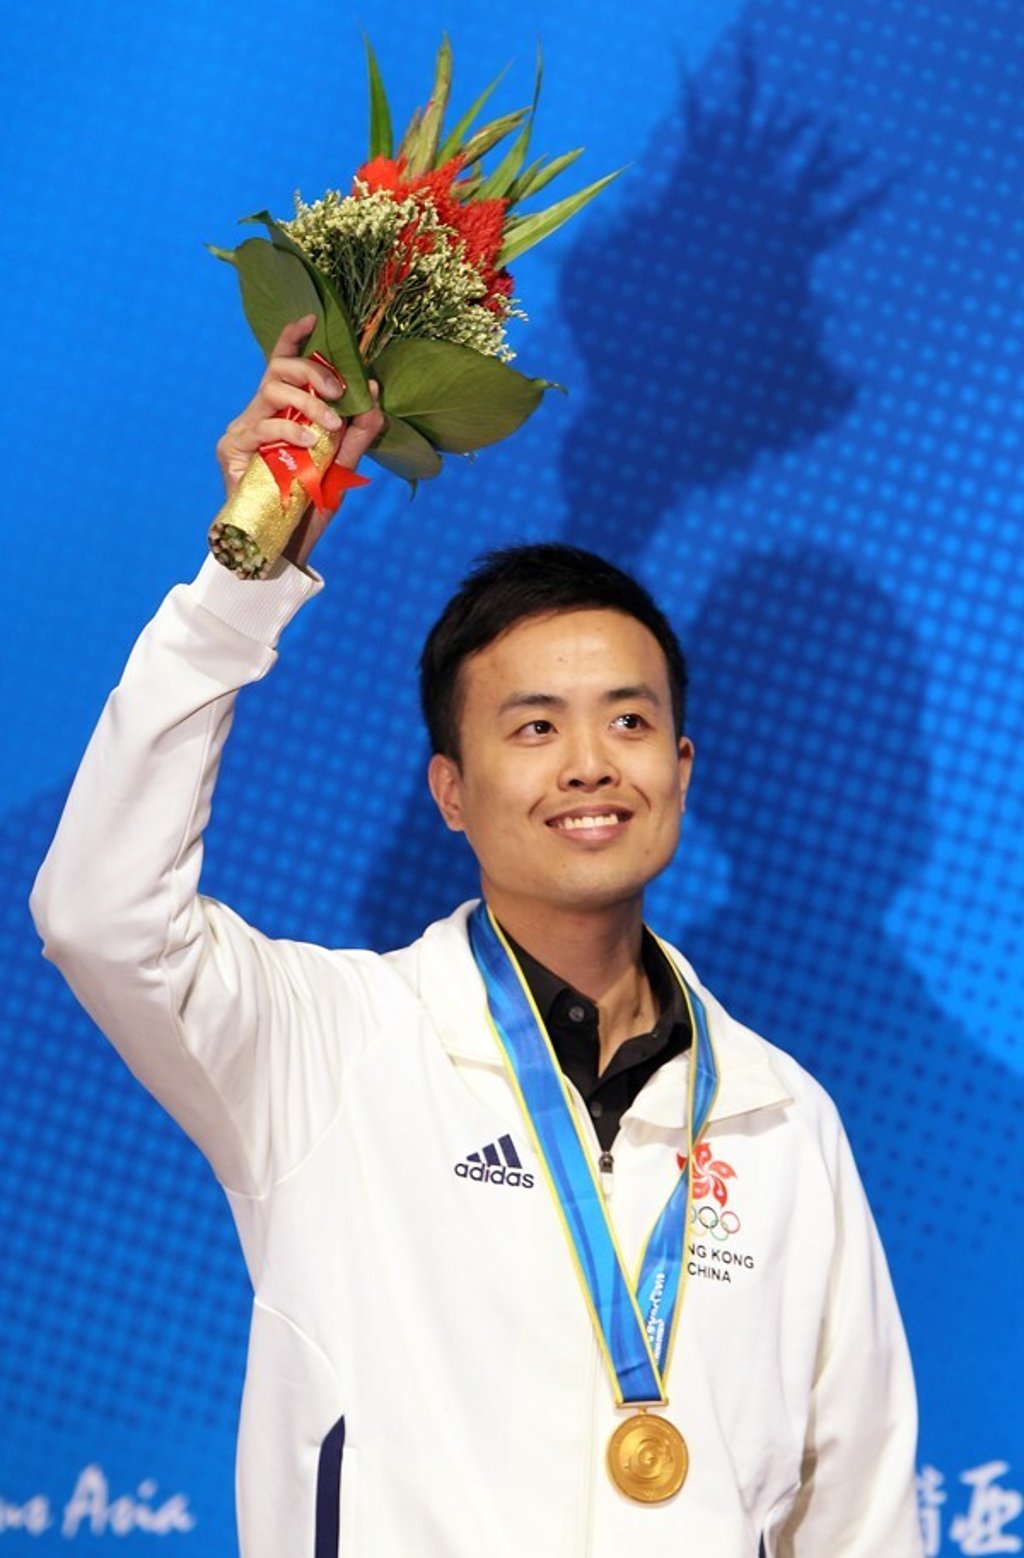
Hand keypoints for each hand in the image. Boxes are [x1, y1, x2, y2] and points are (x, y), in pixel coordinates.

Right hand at [215, 315, 385, 567]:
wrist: (285, 547)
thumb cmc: (311, 506)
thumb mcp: (344, 466)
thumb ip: (360, 432)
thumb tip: (374, 391)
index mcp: (286, 413)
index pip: (283, 366)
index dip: (293, 339)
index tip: (312, 318)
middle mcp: (262, 414)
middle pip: (279, 370)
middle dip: (313, 372)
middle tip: (341, 392)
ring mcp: (244, 429)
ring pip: (271, 391)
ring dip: (307, 401)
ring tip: (330, 425)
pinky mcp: (231, 448)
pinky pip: (261, 425)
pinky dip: (289, 429)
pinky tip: (309, 442)